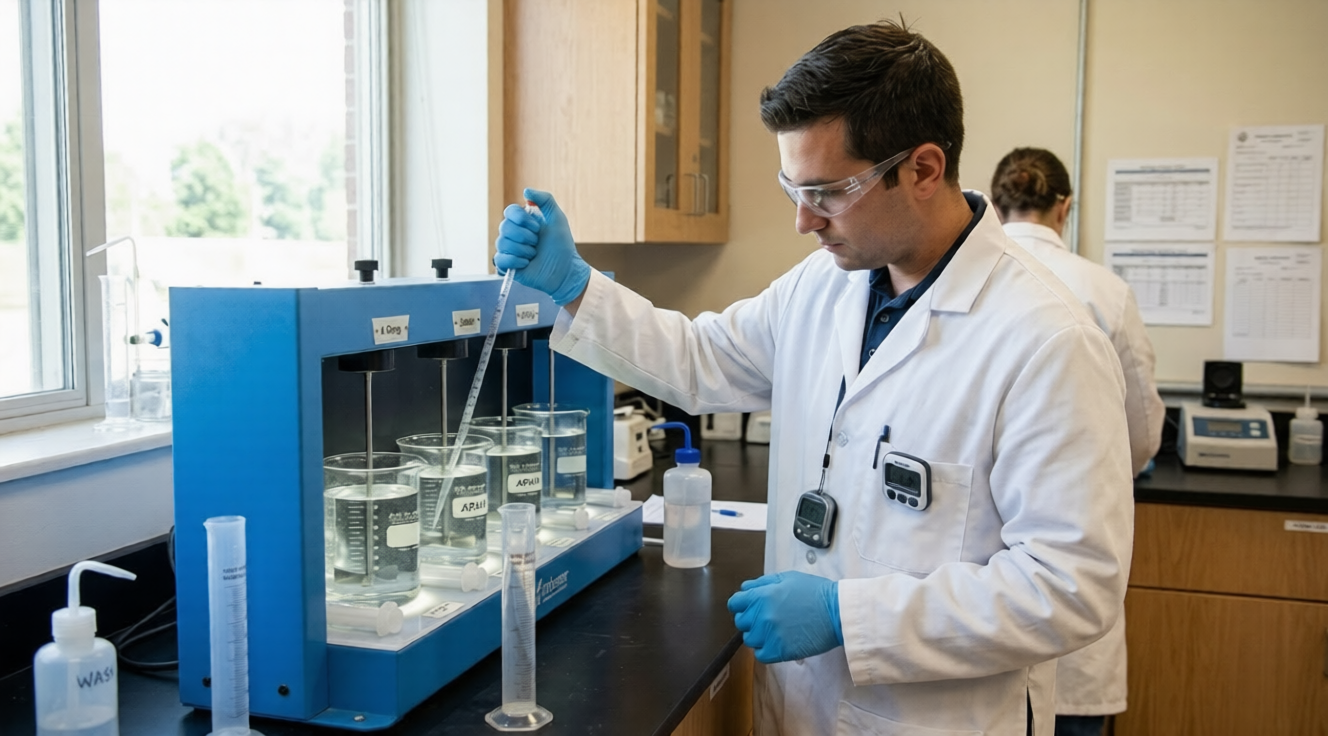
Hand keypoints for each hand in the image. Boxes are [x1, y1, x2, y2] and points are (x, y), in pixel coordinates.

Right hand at [494, 188, 591, 305]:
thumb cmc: (562, 245)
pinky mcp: (507, 265)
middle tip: (537, 243)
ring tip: (534, 254)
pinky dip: (515, 261)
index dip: (522, 219)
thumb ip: (545, 200)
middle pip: (504, 227)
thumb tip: (526, 190)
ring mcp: (508, 249)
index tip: (537, 228)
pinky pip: (500, 259)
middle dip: (525, 237)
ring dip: (523, 250)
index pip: (509, 211)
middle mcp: (513, 234)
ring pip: (502, 243)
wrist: (565, 270)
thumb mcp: (557, 218)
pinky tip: (526, 263)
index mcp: (523, 221)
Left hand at [727, 571, 842, 663]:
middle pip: (741, 622)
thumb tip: (744, 589)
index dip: (743, 604)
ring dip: (759, 635)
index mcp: (762, 595)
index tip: (751, 607)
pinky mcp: (778, 651)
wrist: (837, 612)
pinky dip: (766, 650)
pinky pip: (760, 654)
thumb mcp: (787, 578)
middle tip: (768, 618)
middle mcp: (761, 615)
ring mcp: (769, 635)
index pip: (735, 603)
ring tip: (776, 630)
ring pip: (750, 639)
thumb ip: (762, 583)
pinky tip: (779, 641)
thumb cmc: (815, 592)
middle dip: (751, 619)